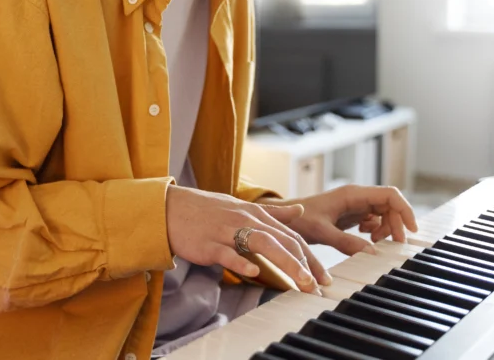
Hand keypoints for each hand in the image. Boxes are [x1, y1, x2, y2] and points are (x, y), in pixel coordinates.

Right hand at [164, 185, 329, 292]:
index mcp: (255, 213)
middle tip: (321, 286)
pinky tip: (253, 271)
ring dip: (286, 263)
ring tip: (302, 282)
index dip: (310, 257)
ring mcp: (226, 230)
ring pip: (262, 244)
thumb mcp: (242, 207)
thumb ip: (273, 213)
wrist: (170, 208)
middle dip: (305, 264)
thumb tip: (300, 211)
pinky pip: (226, 252)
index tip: (324, 278)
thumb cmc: (206, 210)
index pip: (290, 235)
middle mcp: (245, 219)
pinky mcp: (208, 243)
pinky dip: (240, 261)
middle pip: (282, 241)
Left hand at [259, 185, 418, 256]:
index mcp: (353, 193)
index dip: (405, 210)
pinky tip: (365, 239)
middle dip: (396, 224)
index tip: (411, 231)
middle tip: (392, 246)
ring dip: (385, 229)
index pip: (390, 195)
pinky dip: (375, 231)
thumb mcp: (322, 231)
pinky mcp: (352, 215)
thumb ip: (347, 242)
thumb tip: (373, 253)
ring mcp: (355, 205)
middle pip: (390, 206)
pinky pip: (373, 220)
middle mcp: (357, 196)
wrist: (285, 219)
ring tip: (373, 241)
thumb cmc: (299, 220)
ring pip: (384, 214)